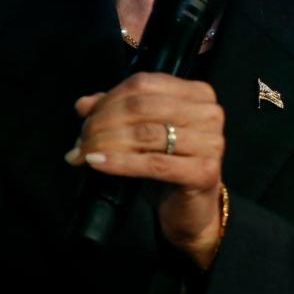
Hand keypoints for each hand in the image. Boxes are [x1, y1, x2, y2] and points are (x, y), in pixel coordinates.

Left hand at [66, 72, 225, 267]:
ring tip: (83, 154)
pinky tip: (97, 162)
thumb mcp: (144, 134)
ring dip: (106, 143)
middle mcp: (209, 113)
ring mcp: (211, 142)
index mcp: (198, 94)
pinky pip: (153, 164)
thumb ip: (118, 113)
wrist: (192, 209)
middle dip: (103, 122)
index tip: (85, 118)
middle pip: (143, 107)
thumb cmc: (170, 166)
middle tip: (81, 140)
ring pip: (146, 134)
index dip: (109, 99)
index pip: (144, 84)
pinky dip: (120, 162)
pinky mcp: (204, 171)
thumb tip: (84, 104)